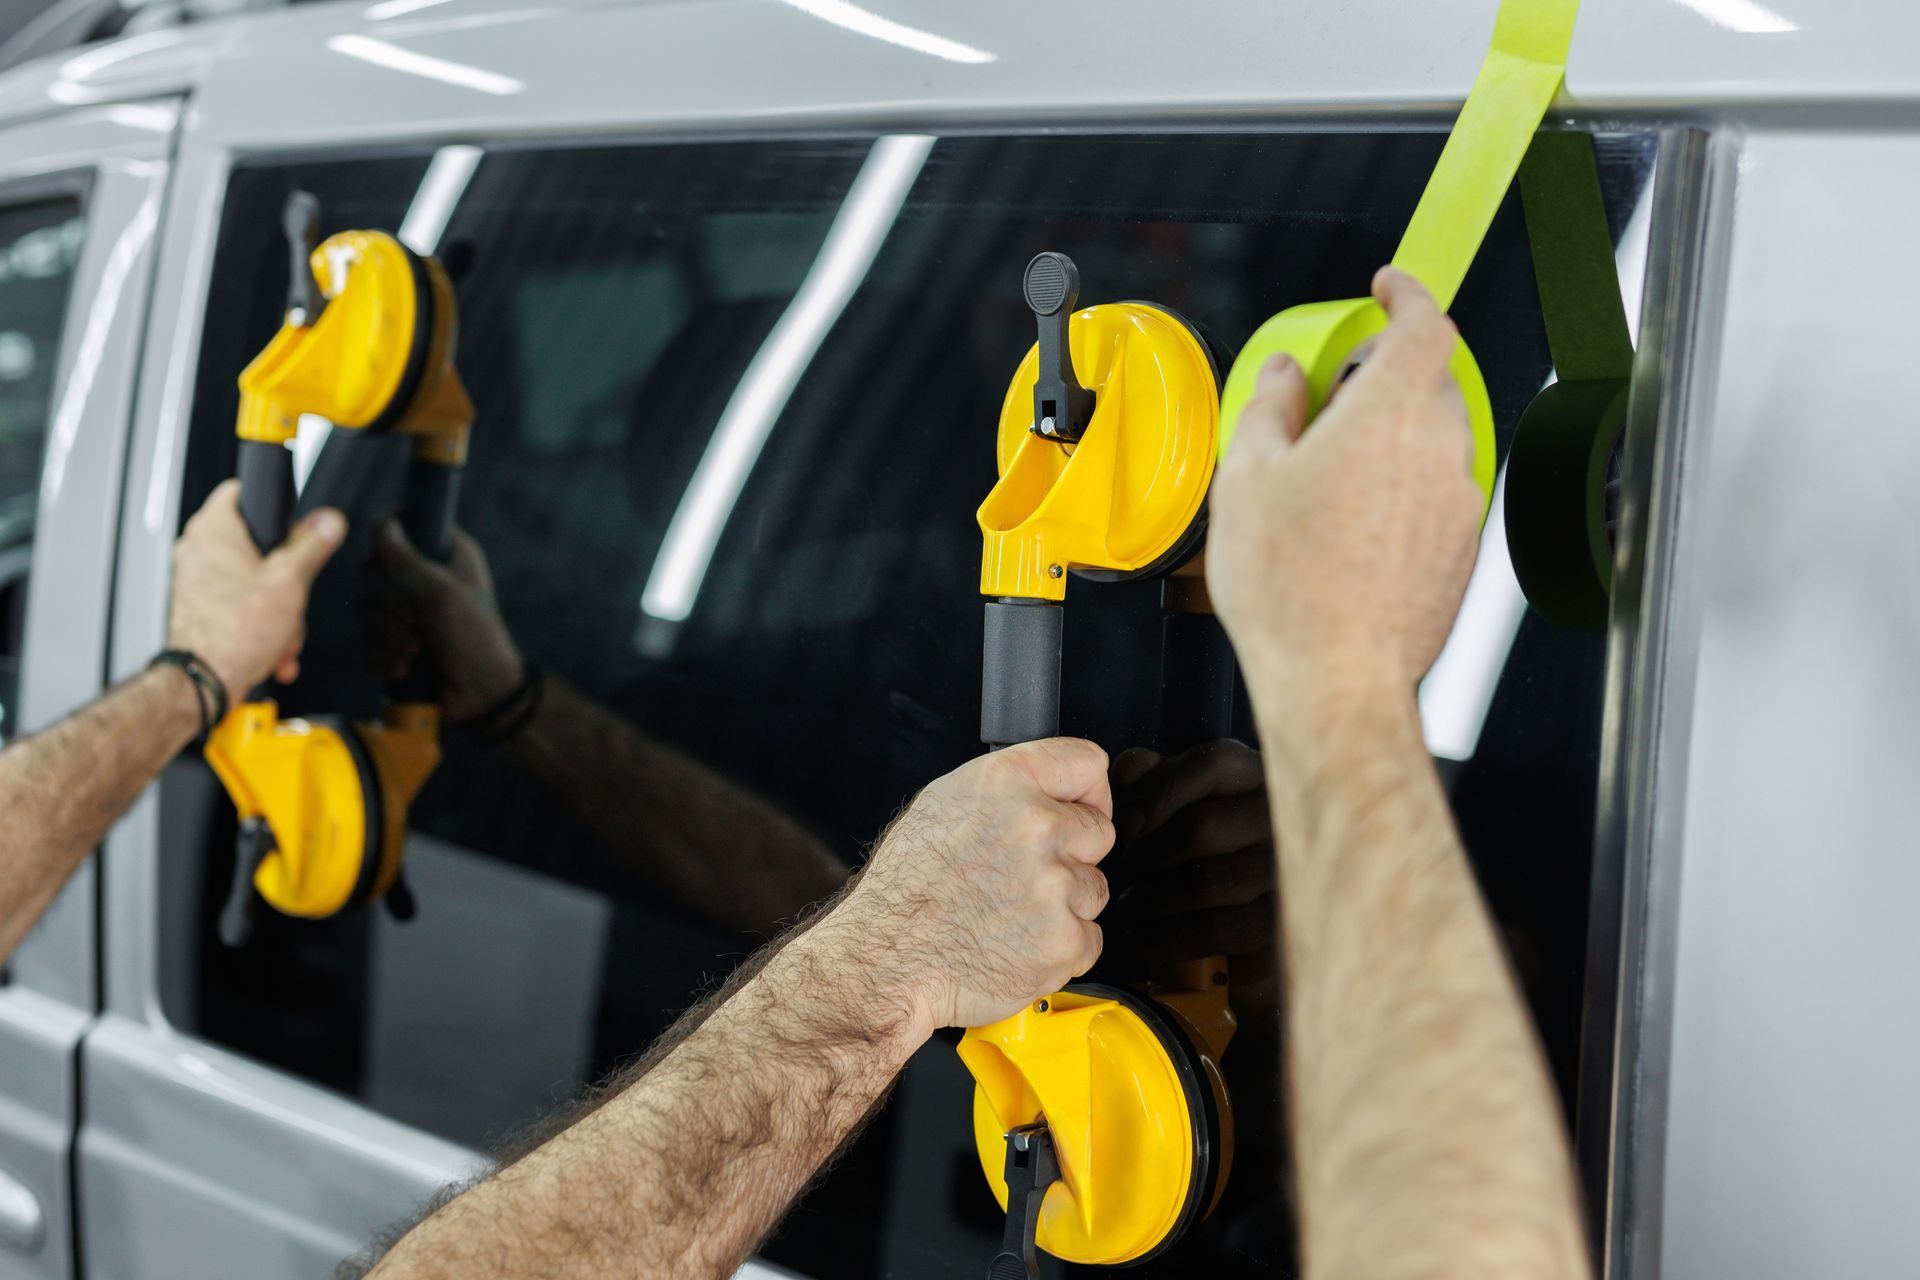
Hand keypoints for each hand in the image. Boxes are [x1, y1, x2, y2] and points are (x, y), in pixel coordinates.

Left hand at [167, 479, 344, 705]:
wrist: (204, 681)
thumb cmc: (233, 632)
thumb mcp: (290, 581)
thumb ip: (311, 545)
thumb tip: (328, 521)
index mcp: (214, 530)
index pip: (241, 490)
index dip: (272, 505)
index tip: (290, 524)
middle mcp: (197, 549)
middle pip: (255, 542)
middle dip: (285, 576)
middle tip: (294, 592)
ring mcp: (195, 578)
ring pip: (250, 578)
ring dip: (278, 607)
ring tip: (284, 631)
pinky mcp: (198, 605)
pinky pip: (238, 602)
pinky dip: (259, 621)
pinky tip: (274, 645)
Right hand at [364, 520, 522, 720]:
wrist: (481, 696)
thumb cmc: (475, 639)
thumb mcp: (443, 595)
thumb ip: (407, 561)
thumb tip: (383, 524)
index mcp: (444, 552)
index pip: (400, 523)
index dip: (387, 540)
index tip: (390, 565)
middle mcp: (422, 575)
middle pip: (372, 572)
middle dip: (391, 607)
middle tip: (417, 626)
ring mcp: (405, 609)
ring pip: (365, 608)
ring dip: (388, 636)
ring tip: (416, 651)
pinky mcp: (392, 640)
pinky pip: (365, 639)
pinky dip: (383, 656)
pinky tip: (406, 667)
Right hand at [829, 739, 1114, 1030]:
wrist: (887, 960)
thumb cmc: (906, 890)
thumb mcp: (942, 805)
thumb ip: (1007, 790)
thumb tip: (1049, 791)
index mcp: (1007, 783)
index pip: (1088, 763)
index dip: (1084, 791)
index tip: (1077, 808)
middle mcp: (1037, 827)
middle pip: (1099, 831)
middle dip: (1071, 854)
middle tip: (1023, 876)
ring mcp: (1056, 885)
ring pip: (1094, 888)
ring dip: (1065, 904)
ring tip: (1010, 914)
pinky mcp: (1065, 939)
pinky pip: (1089, 938)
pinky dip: (1061, 947)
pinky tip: (1017, 943)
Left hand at [1108, 741, 1277, 1010]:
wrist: (1265, 918)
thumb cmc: (1213, 845)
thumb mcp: (1188, 800)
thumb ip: (1154, 777)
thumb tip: (1126, 772)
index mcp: (1261, 777)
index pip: (1212, 764)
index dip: (1158, 791)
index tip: (1123, 825)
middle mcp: (1283, 820)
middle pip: (1200, 828)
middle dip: (1147, 854)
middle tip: (1126, 872)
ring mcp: (1287, 874)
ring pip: (1203, 883)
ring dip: (1150, 898)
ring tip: (1129, 905)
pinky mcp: (1281, 927)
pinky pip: (1214, 931)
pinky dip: (1165, 938)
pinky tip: (1140, 939)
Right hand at [1207, 268, 1481, 708]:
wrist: (1336, 680)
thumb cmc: (1292, 591)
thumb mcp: (1248, 478)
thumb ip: (1271, 407)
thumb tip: (1287, 376)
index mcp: (1388, 417)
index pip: (1425, 324)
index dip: (1408, 294)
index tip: (1387, 289)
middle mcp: (1438, 453)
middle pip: (1432, 382)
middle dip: (1389, 374)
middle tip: (1336, 395)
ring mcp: (1457, 504)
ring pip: (1435, 441)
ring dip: (1395, 436)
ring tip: (1333, 474)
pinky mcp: (1460, 551)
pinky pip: (1436, 494)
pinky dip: (1403, 488)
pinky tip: (1352, 527)